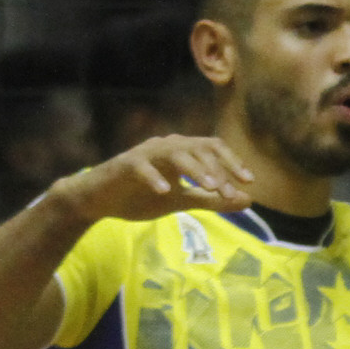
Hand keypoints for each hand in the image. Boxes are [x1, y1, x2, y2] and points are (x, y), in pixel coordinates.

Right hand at [55, 137, 255, 225]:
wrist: (100, 201)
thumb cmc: (143, 196)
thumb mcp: (183, 201)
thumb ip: (213, 200)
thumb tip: (248, 200)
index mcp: (182, 152)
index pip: (213, 148)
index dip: (233, 162)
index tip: (249, 182)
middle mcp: (166, 147)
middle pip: (198, 147)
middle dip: (217, 169)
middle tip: (229, 192)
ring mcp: (145, 154)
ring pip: (174, 153)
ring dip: (194, 169)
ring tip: (209, 188)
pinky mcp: (124, 165)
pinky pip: (141, 166)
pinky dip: (154, 177)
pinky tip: (166, 191)